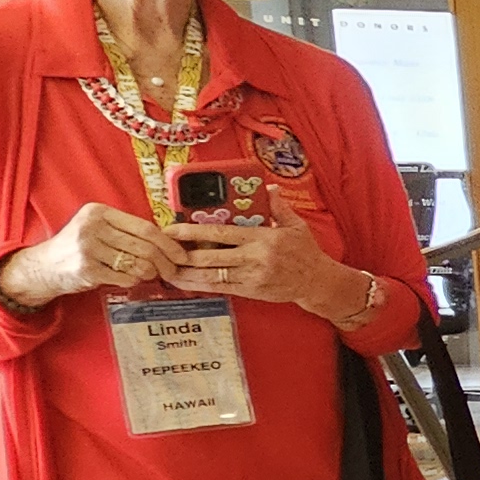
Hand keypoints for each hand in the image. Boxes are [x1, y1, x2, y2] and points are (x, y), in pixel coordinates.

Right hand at [0, 201, 172, 305]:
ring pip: (137, 263)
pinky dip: (134, 280)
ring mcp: (88, 249)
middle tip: (173, 270)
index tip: (181, 254)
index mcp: (99, 212)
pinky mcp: (87, 270)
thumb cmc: (78, 247)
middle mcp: (92, 227)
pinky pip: (125, 277)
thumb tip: (169, 240)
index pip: (146, 227)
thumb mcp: (97, 228)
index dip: (169, 243)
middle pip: (145, 246)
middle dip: (165, 261)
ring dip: (150, 272)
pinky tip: (131, 279)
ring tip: (150, 274)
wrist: (43, 266)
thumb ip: (126, 229)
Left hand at [166, 191, 356, 310]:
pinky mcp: (250, 291)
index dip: (193, 232)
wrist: (317, 282)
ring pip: (211, 276)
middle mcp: (255, 258)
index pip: (221, 234)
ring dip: (186, 273)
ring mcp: (251, 277)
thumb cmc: (305, 252)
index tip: (172, 229)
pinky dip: (199, 285)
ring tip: (165, 269)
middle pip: (210, 257)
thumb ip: (278, 207)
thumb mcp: (296, 225)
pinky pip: (220, 288)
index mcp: (263, 238)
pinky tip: (184, 282)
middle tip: (162, 250)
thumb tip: (268, 188)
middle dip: (183, 254)